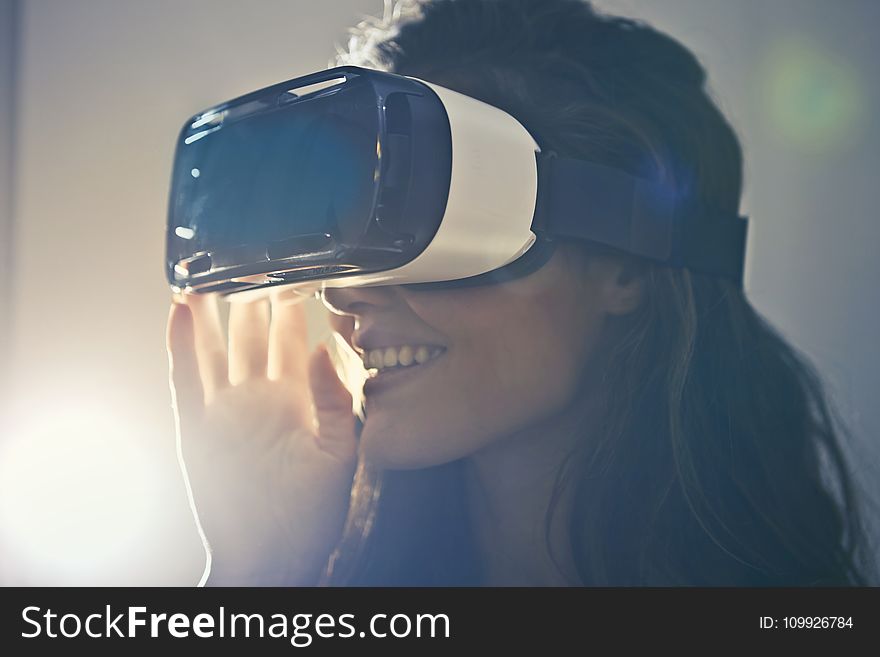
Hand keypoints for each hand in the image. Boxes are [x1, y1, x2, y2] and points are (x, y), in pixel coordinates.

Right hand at [165, 292, 357, 585]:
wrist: (272, 555)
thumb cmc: (312, 513)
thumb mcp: (340, 454)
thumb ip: (336, 401)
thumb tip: (325, 348)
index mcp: (295, 402)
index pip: (293, 342)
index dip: (294, 308)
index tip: (299, 271)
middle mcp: (258, 399)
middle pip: (251, 337)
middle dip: (253, 299)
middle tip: (254, 258)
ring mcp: (224, 410)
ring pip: (215, 349)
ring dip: (210, 314)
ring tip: (206, 274)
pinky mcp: (197, 426)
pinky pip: (186, 379)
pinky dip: (181, 346)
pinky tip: (180, 314)